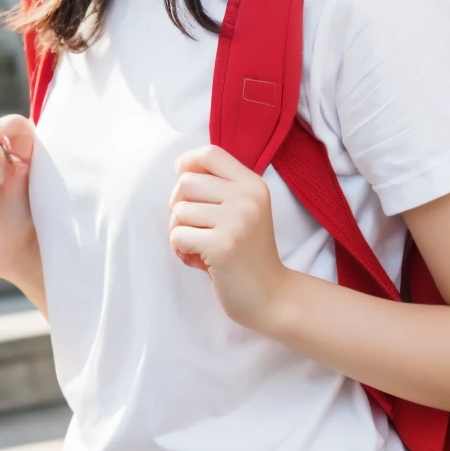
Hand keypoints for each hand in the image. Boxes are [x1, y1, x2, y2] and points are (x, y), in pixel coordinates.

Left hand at [168, 146, 291, 332]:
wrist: (271, 296)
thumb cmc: (247, 254)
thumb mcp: (243, 211)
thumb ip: (219, 189)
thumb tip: (180, 169)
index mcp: (253, 184)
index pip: (210, 153)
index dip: (188, 163)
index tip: (184, 185)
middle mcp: (247, 197)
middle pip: (186, 183)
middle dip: (179, 206)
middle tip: (195, 228)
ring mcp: (236, 221)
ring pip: (178, 211)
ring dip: (179, 232)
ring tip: (200, 247)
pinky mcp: (222, 246)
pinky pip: (178, 236)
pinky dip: (181, 250)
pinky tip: (199, 261)